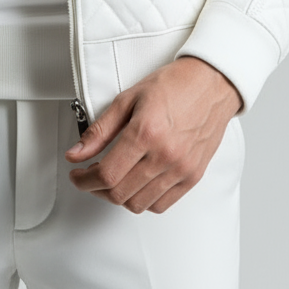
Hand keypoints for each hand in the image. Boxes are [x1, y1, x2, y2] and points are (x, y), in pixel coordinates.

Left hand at [65, 56, 241, 213]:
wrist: (211, 83)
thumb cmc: (174, 85)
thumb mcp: (128, 99)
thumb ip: (99, 130)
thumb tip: (76, 153)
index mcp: (146, 133)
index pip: (107, 174)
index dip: (84, 180)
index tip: (78, 175)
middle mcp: (165, 155)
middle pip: (119, 194)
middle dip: (96, 189)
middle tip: (90, 176)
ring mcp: (181, 169)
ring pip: (139, 204)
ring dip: (118, 197)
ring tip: (113, 179)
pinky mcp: (193, 176)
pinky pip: (161, 205)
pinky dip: (143, 200)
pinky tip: (136, 184)